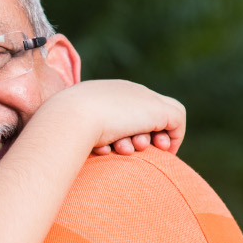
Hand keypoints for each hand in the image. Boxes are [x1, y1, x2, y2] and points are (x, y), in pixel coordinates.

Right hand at [45, 80, 185, 155]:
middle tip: (132, 148)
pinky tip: (161, 151)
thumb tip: (94, 148)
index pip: (123, 110)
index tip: (118, 146)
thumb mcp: (70, 128)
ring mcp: (142, 98)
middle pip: (144, 114)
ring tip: (131, 148)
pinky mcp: (159, 110)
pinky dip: (172, 141)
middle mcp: (125, 91)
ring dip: (150, 141)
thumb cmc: (65, 126)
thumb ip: (83, 133)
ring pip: (159, 120)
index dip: (126, 129)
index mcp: (103, 93)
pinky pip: (177, 124)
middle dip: (141, 135)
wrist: (72, 117)